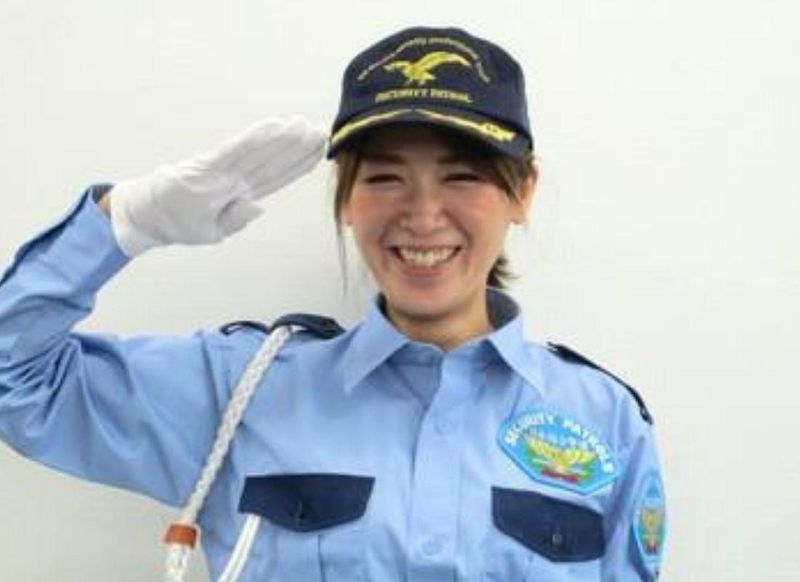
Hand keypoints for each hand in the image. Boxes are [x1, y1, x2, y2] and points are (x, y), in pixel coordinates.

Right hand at [108, 116, 326, 256]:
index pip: (277, 178)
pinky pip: (234, 152)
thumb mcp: (212, 231)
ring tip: (305, 125)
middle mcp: (234, 180)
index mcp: (239, 194)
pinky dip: (254, 139)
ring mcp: (220, 173)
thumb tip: (260, 207)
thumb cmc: (178, 223)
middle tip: (322, 129)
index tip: (321, 150)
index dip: (300, 164)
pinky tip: (273, 127)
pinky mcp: (204, 168)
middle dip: (298, 147)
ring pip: (259, 155)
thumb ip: (236, 219)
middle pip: (273, 163)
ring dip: (283, 140)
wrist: (143, 219)